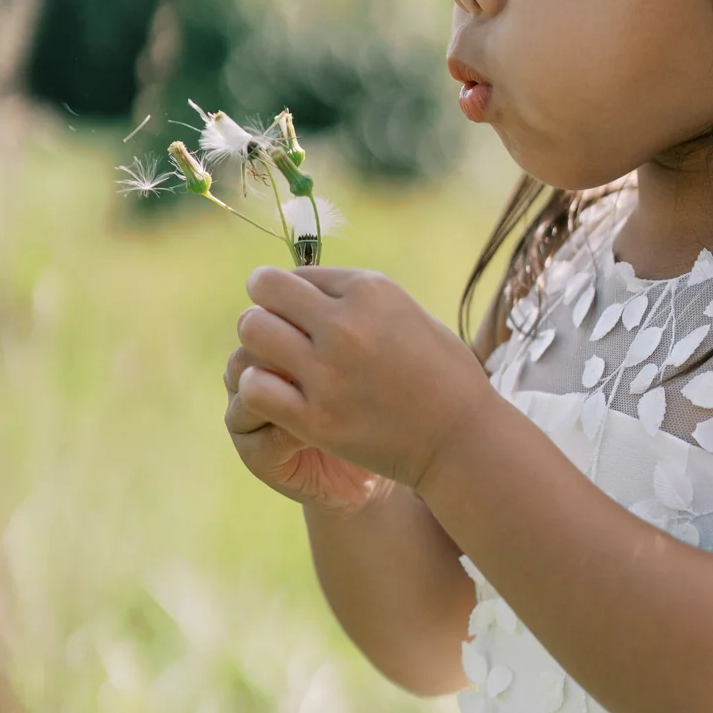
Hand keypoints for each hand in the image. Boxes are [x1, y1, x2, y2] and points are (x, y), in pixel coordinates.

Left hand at [231, 266, 492, 497]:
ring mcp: (328, 372)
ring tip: (271, 361)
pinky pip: (254, 386)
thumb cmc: (440, 373)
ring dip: (255, 344)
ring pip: (252, 331)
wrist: (461, 438)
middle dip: (264, 308)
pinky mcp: (316, 418)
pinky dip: (256, 386)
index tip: (304, 318)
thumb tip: (304, 286)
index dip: (294, 296)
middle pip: (264, 291)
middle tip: (273, 331)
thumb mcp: (405, 312)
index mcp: (369, 290)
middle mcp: (345, 323)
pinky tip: (274, 394)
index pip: (297, 274)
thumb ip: (355, 297)